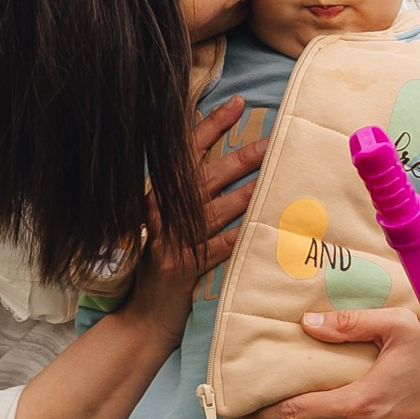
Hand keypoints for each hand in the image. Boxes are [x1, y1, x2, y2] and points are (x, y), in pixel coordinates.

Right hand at [118, 90, 267, 338]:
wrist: (143, 314)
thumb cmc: (161, 262)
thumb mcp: (167, 221)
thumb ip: (187, 193)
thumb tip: (226, 160)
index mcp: (160, 193)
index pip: (187, 150)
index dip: (212, 125)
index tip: (238, 104)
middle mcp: (165, 211)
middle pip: (207, 175)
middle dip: (242, 156)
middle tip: (274, 141)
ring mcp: (174, 239)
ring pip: (216, 208)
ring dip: (247, 192)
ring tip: (276, 177)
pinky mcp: (185, 267)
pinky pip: (218, 247)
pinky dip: (239, 235)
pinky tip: (261, 226)